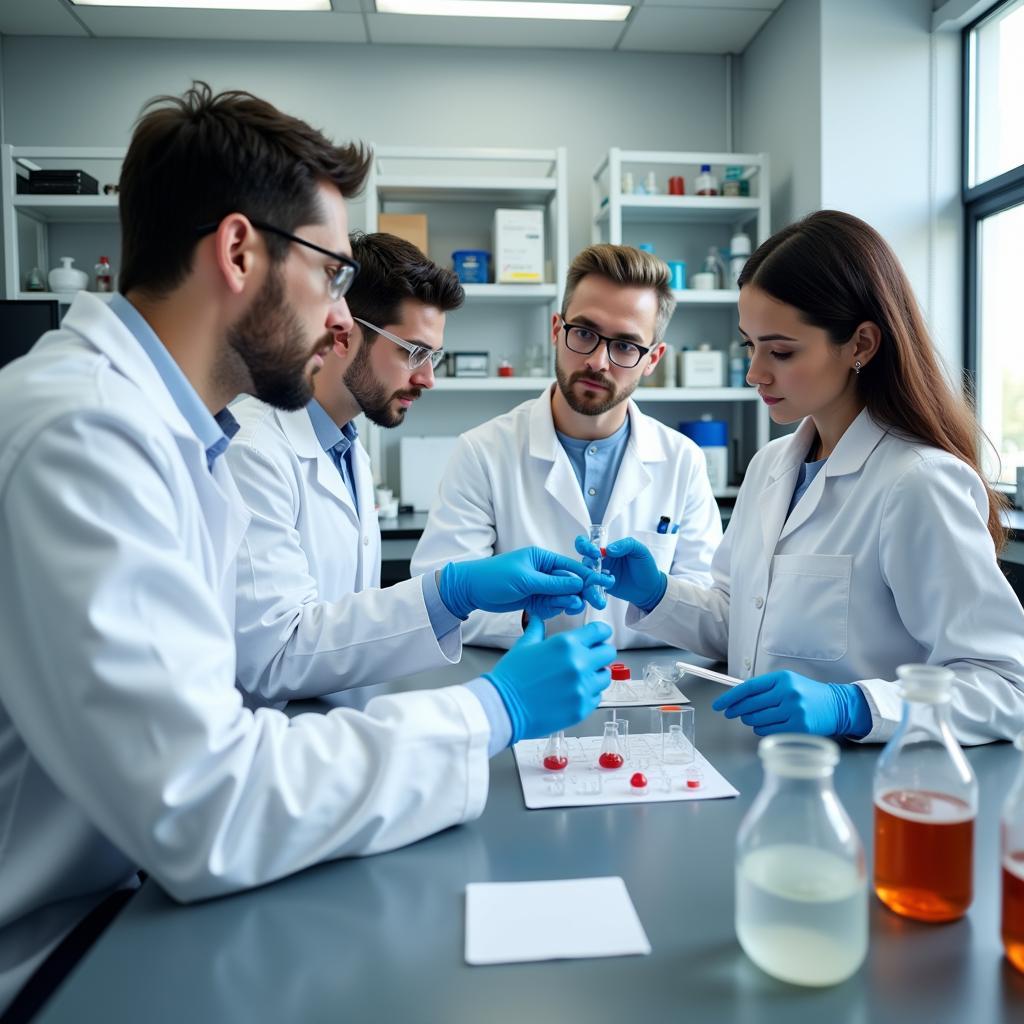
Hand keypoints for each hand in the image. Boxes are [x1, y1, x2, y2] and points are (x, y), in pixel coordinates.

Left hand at [439, 547, 612, 620]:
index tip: (606, 583)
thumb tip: (577, 583)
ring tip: (572, 607)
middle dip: (582, 592)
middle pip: (570, 583)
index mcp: (542, 558)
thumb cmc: (494, 577)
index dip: (589, 575)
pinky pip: (551, 605)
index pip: (571, 567)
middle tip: (595, 601)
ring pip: (562, 596)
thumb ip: (552, 584)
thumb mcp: (526, 579)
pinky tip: (555, 610)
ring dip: (568, 602)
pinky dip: (555, 608)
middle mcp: (543, 571)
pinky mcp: (533, 599)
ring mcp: (539, 586)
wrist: (470, 590)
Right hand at [484, 617, 616, 741]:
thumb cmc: (511, 678)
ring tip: (579, 677)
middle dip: (600, 653)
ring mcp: (582, 687)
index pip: (600, 631)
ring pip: (605, 676)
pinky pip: (597, 697)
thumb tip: (538, 618)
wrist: (503, 707)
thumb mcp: (524, 646)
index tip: (599, 636)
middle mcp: (579, 664)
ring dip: (596, 674)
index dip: (600, 632)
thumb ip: (537, 630)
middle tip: (590, 658)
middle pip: (608, 652)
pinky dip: (589, 694)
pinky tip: (573, 692)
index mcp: (566, 644)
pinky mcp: (582, 708)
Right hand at [574, 535, 666, 612]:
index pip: (588, 543)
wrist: (650, 588)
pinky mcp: (600, 589)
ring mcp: (598, 576)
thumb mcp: (639, 550)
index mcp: (606, 550)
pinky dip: (591, 593)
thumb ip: (625, 545)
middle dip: (584, 566)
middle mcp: (599, 562)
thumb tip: (609, 549)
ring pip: (585, 578)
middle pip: (583, 561)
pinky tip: (600, 596)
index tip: (596, 553)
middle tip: (595, 571)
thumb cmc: (645, 567)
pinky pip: (591, 590)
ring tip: (605, 585)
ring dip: (589, 582)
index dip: (585, 546)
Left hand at [712, 670, 871, 737]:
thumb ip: (764, 688)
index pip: (748, 688)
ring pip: (756, 720)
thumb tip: (736, 698)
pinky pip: (768, 731)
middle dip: (736, 711)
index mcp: (782, 679)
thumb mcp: (787, 682)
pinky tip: (766, 725)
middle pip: (750, 705)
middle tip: (731, 713)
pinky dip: (761, 730)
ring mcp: (794, 711)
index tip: (719, 704)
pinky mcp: (798, 727)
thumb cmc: (807, 694)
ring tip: (754, 717)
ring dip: (750, 721)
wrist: (836, 705)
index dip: (730, 697)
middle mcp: (787, 693)